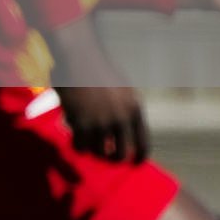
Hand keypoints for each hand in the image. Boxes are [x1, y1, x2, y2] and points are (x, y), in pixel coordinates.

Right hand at [49, 19, 146, 163]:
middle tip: (107, 156)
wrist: (79, 56)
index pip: (143, 144)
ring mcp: (100, 121)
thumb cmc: (99, 70)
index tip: (133, 162)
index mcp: (135, 109)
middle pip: (121, 153)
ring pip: (99, 151)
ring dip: (94, 150)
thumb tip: (125, 135)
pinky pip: (81, 146)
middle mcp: (121, 118)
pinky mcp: (81, 121)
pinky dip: (79, 145)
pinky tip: (76, 139)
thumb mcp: (123, 90)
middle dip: (114, 158)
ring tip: (89, 143)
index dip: (138, 157)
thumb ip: (126, 111)